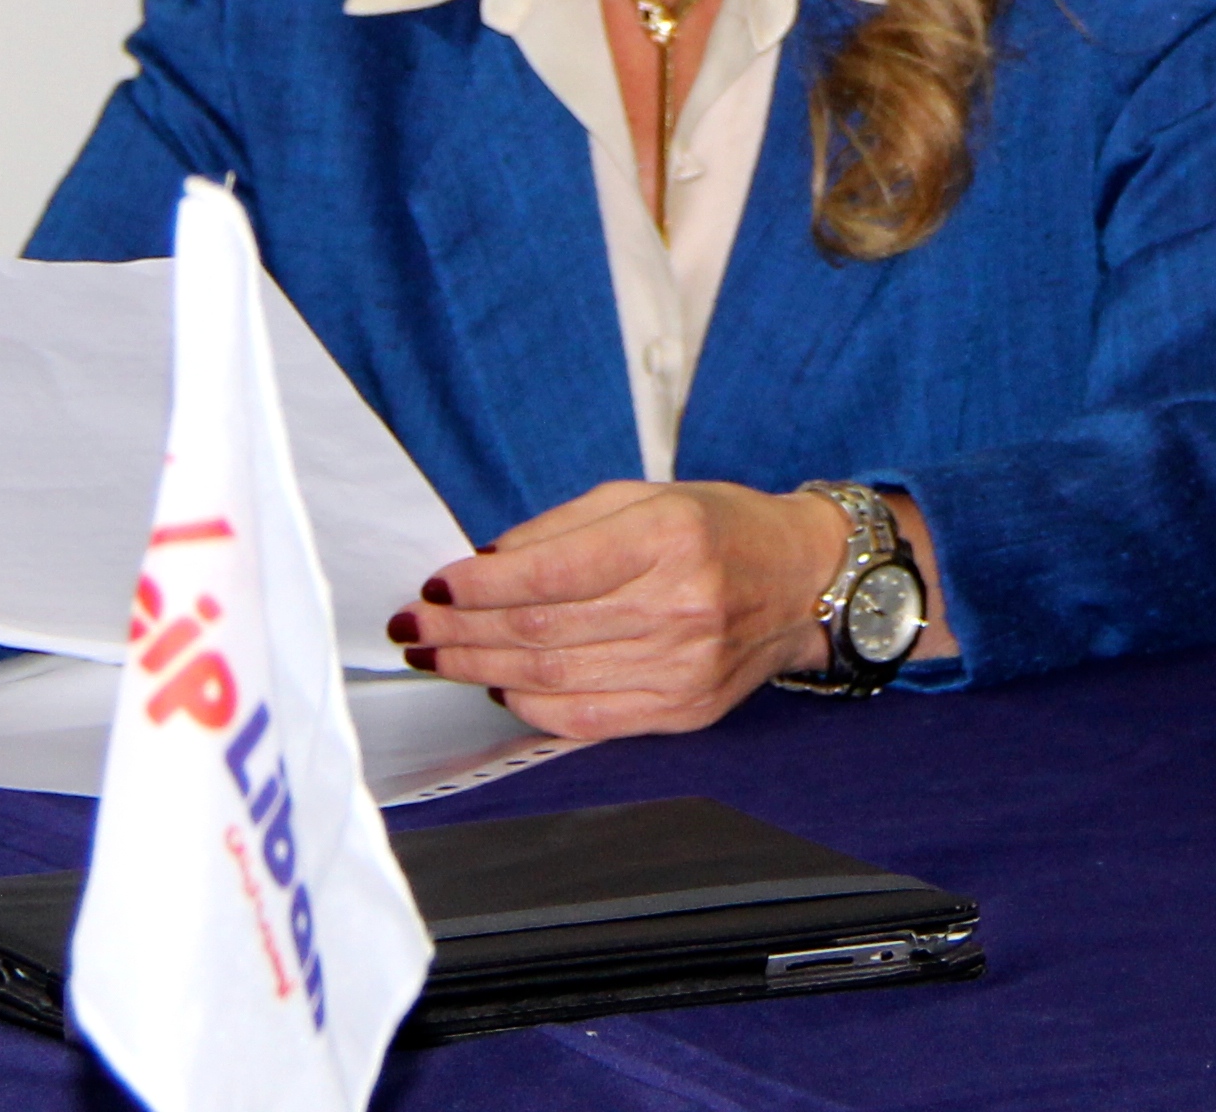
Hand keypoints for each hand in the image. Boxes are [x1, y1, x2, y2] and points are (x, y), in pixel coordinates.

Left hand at [399, 479, 894, 739]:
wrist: (803, 580)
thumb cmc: (717, 528)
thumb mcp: (646, 496)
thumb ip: (564, 528)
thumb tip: (483, 567)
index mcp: (669, 537)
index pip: (553, 571)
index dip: (482, 587)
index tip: (433, 588)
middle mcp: (680, 605)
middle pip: (544, 631)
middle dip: (463, 633)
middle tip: (412, 631)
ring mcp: (685, 666)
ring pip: (556, 677)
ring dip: (482, 670)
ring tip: (437, 658)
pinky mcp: (685, 711)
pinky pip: (590, 719)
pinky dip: (533, 706)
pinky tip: (498, 688)